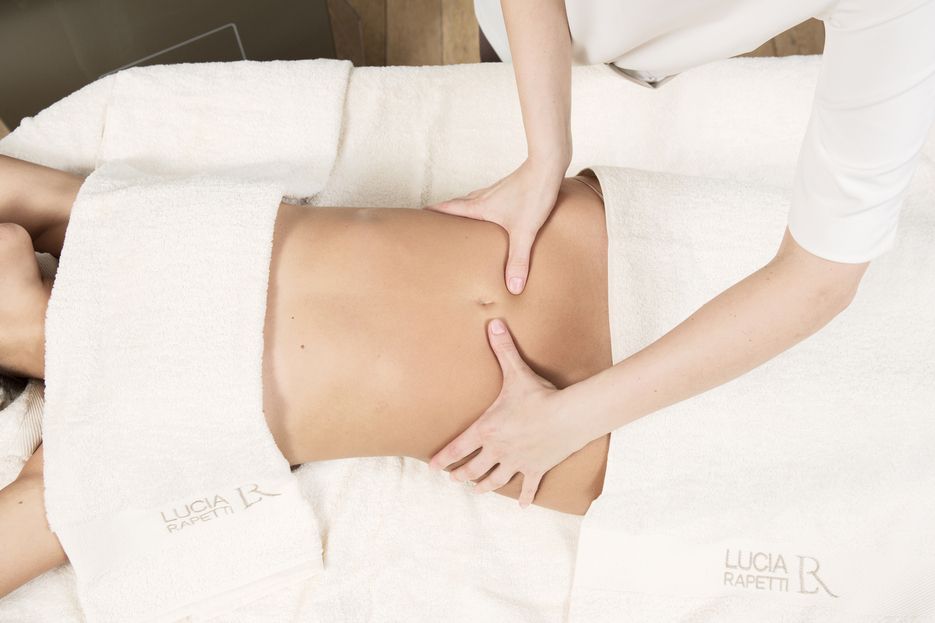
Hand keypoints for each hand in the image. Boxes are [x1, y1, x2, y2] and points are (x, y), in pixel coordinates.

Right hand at [427, 157, 565, 293]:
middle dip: (445, 213)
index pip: (448, 208)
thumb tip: (512, 287)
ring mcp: (497, 191)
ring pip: (473, 200)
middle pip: (457, 204)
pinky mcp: (510, 188)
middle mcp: (484, 197)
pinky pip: (490, 198)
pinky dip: (483, 206)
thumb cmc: (533, 194)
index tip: (417, 215)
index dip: (432, 212)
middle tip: (434, 222)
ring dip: (464, 209)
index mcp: (480, 206)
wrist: (548, 166)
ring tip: (461, 222)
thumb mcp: (525, 232)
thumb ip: (518, 260)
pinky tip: (494, 213)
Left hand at [428, 318, 586, 507]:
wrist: (567, 417)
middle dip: (462, 475)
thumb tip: (493, 323)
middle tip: (455, 479)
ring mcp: (517, 463)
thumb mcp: (516, 372)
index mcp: (487, 430)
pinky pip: (528, 487)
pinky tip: (521, 504)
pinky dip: (525, 496)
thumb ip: (502, 350)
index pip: (457, 448)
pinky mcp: (536, 469)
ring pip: (495, 480)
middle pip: (473, 469)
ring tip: (478, 489)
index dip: (443, 458)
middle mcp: (498, 451)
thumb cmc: (538, 396)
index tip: (433, 467)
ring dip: (485, 486)